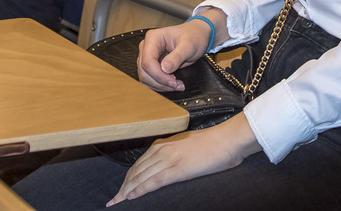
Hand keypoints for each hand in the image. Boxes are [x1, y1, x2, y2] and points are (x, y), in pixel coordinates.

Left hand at [108, 115, 260, 204]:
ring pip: (141, 177)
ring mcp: (169, 160)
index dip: (128, 177)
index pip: (139, 163)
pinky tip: (131, 197)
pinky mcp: (178, 170)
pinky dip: (140, 190)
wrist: (227, 139)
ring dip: (127, 191)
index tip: (121, 188)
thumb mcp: (188, 145)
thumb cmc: (213, 143)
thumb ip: (176, 152)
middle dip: (123, 186)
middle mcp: (163, 150)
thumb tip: (170, 163)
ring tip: (117, 201)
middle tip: (113, 199)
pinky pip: (154, 182)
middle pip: (136, 171)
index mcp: (165, 144)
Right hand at [136, 16, 213, 91]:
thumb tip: (165, 68)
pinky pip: (150, 79)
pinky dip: (160, 85)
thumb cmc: (193, 36)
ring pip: (145, 77)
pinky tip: (173, 83)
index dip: (159, 75)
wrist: (196, 36)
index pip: (148, 61)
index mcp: (154, 38)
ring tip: (177, 84)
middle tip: (176, 85)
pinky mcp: (151, 64)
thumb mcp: (189, 46)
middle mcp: (147, 46)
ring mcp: (147, 55)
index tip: (173, 81)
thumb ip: (177, 56)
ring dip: (160, 85)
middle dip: (160, 82)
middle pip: (144, 71)